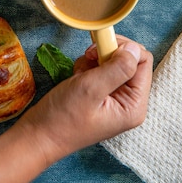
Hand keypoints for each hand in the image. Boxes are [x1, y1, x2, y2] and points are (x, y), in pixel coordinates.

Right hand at [15, 36, 152, 166]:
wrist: (38, 134)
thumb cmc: (64, 117)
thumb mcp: (92, 88)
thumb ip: (118, 67)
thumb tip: (136, 49)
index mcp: (134, 105)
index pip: (143, 61)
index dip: (124, 48)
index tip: (100, 48)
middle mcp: (128, 102)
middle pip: (129, 59)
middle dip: (107, 53)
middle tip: (88, 57)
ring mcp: (114, 98)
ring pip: (112, 61)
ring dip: (94, 60)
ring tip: (80, 73)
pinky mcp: (100, 94)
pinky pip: (100, 68)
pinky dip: (87, 66)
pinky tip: (76, 77)